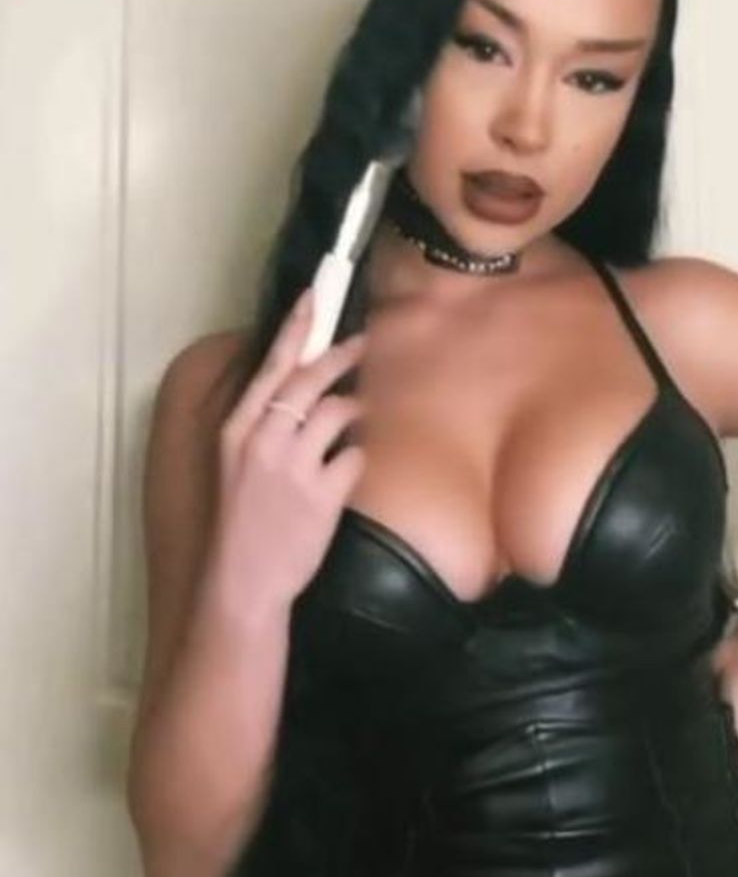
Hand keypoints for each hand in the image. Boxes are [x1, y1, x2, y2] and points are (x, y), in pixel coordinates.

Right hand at [206, 287, 365, 612]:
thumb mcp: (237, 465)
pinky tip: (343, 476)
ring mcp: (295, 464)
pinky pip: (355, 456)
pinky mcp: (324, 491)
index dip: (297, 328)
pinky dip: (355, 460)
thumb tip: (298, 389)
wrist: (244, 581)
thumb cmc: (243, 522)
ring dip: (353, 412)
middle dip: (341, 356)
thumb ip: (263, 426)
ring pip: (340, 412)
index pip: (271, 365)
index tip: (314, 296)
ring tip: (350, 423)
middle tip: (361, 343)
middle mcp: (265, 439)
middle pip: (311, 379)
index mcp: (238, 430)